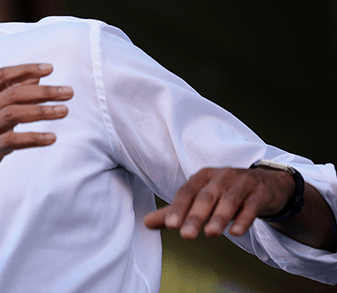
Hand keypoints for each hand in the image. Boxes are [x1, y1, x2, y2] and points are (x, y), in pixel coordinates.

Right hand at [0, 63, 72, 203]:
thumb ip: (12, 98)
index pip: (3, 76)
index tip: (49, 69)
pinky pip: (12, 141)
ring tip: (64, 111)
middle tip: (68, 92)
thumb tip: (36, 78)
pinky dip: (34, 138)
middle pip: (13, 94)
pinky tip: (51, 138)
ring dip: (42, 111)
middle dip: (44, 91)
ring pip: (13, 114)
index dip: (26, 69)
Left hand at [143, 167, 294, 238]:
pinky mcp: (259, 192)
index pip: (187, 192)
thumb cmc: (225, 192)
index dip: (178, 208)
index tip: (170, 225)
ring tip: (210, 234)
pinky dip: (244, 218)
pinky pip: (251, 205)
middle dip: (195, 216)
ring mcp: (241, 182)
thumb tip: (146, 222)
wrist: (265, 184)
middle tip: (186, 235)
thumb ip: (176, 211)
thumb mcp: (200, 198)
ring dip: (219, 217)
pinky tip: (236, 232)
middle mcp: (221, 176)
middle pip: (206, 197)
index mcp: (203, 176)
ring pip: (229, 200)